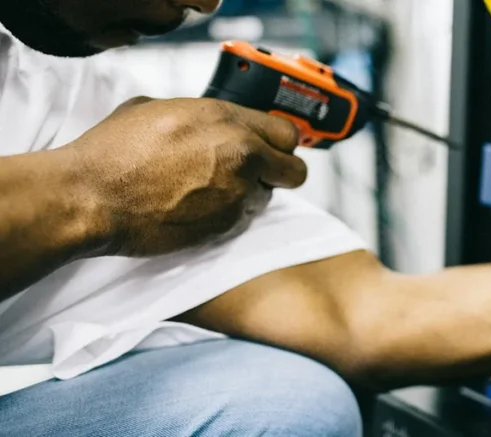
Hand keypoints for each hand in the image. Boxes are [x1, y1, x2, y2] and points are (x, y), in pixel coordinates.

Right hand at [67, 96, 306, 256]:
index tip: (270, 148)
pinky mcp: (226, 225)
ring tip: (213, 190)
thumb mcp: (157, 109)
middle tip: (260, 173)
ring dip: (251, 194)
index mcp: (226, 119)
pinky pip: (243, 218)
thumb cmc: (113, 152)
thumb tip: (211, 122)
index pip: (286, 132)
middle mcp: (241, 154)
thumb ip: (200, 116)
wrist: (91, 197)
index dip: (279, 142)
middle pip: (294, 170)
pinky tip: (198, 206)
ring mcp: (237, 193)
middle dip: (281, 172)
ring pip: (269, 196)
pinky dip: (229, 214)